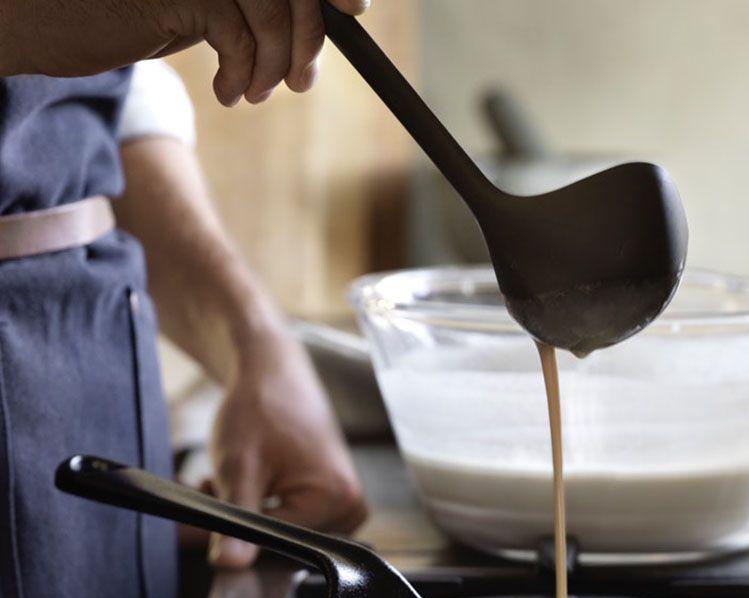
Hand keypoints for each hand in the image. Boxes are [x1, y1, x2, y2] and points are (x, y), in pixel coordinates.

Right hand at [0, 0, 369, 105]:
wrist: (49, 23)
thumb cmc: (131, 12)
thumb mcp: (205, 3)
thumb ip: (256, 2)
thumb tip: (328, 16)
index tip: (354, 9)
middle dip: (309, 35)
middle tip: (301, 81)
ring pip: (271, 8)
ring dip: (275, 63)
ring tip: (257, 92)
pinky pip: (237, 33)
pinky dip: (244, 71)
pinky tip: (229, 92)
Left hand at [207, 333, 366, 567]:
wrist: (274, 372)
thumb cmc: (260, 409)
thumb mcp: (239, 468)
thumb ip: (236, 523)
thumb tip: (229, 568)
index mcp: (339, 499)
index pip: (277, 544)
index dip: (233, 532)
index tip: (205, 505)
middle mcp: (352, 505)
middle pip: (283, 541)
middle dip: (241, 523)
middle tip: (214, 486)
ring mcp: (347, 501)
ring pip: (283, 532)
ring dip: (249, 515)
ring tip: (228, 480)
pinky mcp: (335, 496)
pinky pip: (293, 519)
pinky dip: (263, 505)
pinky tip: (249, 480)